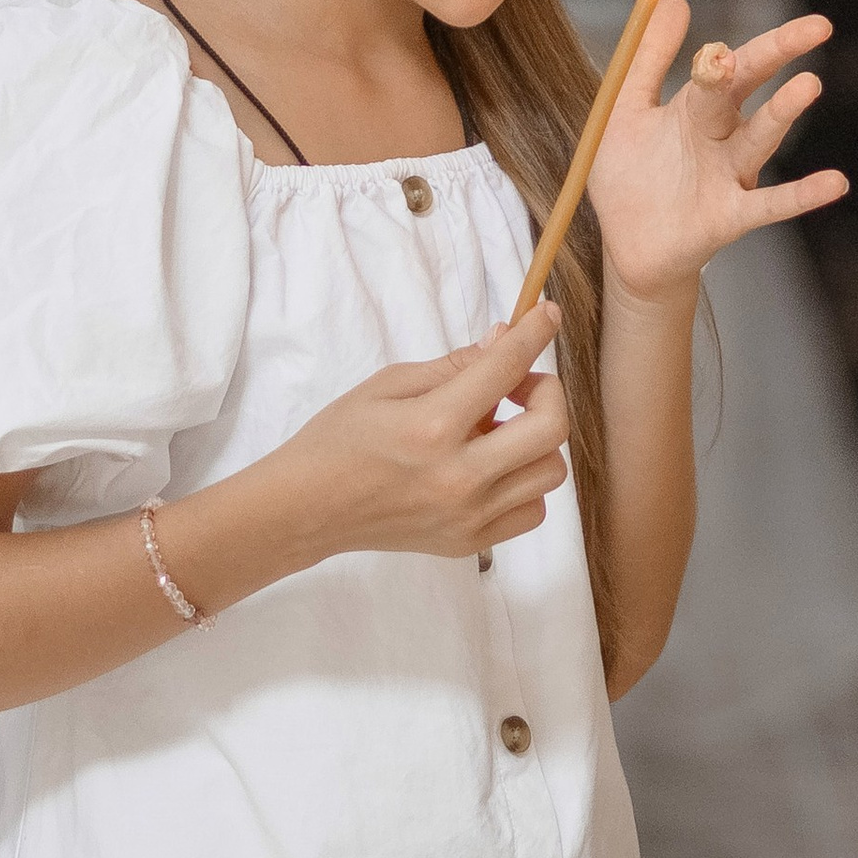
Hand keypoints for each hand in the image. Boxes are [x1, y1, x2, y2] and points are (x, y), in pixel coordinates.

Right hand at [288, 304, 571, 558]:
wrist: (306, 510)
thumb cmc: (338, 439)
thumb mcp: (388, 384)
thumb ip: (454, 364)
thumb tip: (504, 338)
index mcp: (432, 426)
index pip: (505, 368)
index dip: (534, 332)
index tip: (547, 314)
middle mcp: (458, 476)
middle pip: (551, 427)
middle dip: (545, 391)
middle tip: (515, 384)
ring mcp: (468, 516)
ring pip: (550, 471)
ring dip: (537, 440)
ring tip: (497, 431)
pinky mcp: (469, 543)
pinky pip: (532, 511)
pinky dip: (524, 483)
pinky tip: (493, 468)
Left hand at [587, 0, 848, 303]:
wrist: (627, 247)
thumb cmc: (629, 177)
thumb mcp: (625, 110)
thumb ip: (648, 59)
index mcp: (697, 106)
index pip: (726, 65)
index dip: (733, 45)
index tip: (729, 31)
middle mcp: (721, 135)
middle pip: (751, 89)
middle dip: (777, 56)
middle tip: (816, 28)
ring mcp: (730, 175)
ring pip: (760, 138)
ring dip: (782, 113)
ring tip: (808, 85)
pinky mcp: (730, 216)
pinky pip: (771, 204)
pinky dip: (802, 194)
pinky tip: (835, 182)